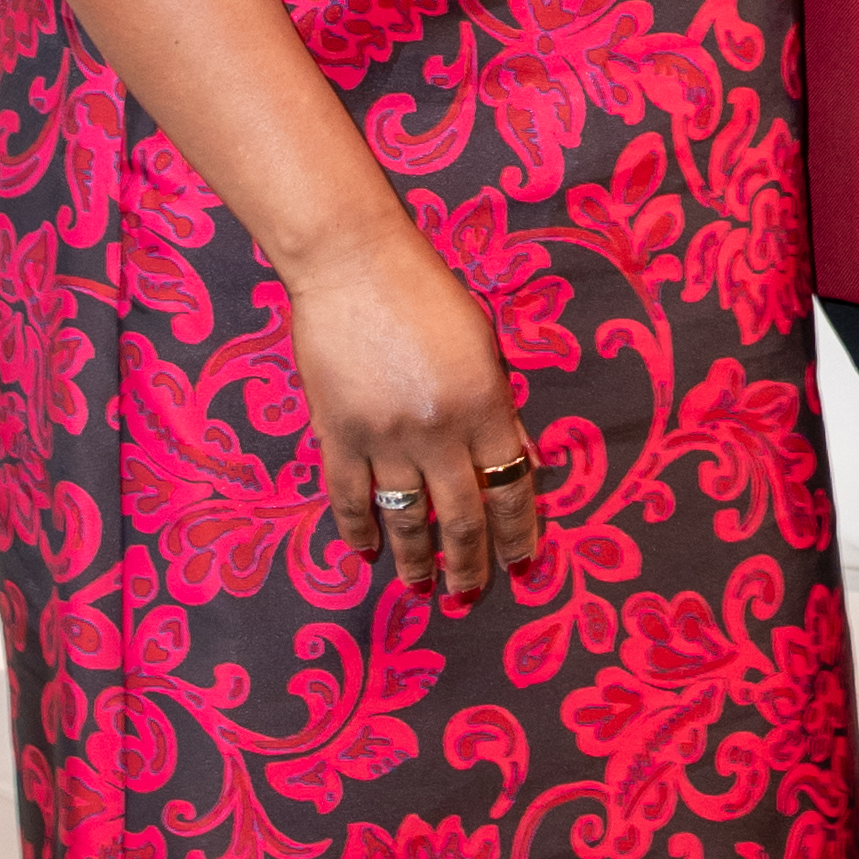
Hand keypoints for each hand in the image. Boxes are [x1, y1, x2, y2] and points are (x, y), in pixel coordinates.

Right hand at [284, 214, 540, 610]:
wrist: (352, 265)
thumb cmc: (427, 294)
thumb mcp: (484, 345)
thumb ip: (498, 406)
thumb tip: (515, 460)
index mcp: (485, 405)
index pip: (511, 485)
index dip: (518, 530)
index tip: (520, 562)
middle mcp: (439, 431)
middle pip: (461, 515)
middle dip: (469, 562)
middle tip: (469, 594)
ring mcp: (384, 436)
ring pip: (405, 516)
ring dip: (416, 558)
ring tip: (420, 587)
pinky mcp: (337, 433)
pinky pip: (349, 497)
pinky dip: (357, 529)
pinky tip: (366, 553)